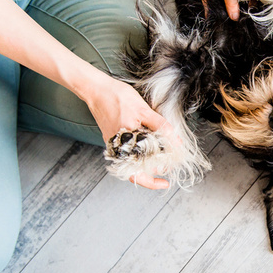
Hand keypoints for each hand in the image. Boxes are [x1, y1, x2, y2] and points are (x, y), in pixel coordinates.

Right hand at [84, 74, 174, 189]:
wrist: (96, 89)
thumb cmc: (117, 97)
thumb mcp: (144, 110)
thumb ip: (161, 126)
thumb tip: (176, 141)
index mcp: (125, 147)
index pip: (138, 175)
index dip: (153, 182)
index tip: (165, 183)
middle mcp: (118, 149)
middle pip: (138, 170)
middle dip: (155, 169)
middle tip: (171, 163)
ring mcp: (115, 144)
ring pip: (134, 161)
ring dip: (150, 160)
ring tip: (165, 153)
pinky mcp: (114, 138)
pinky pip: (129, 151)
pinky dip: (142, 150)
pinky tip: (152, 143)